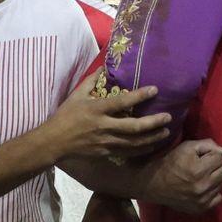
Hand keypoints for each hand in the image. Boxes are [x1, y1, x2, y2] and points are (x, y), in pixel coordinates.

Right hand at [47, 73, 171, 161]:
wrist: (53, 143)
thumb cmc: (64, 116)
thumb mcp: (76, 95)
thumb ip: (91, 81)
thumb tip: (103, 67)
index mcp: (97, 110)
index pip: (122, 102)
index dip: (140, 96)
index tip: (154, 90)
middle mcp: (104, 127)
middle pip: (134, 127)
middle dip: (153, 122)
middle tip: (168, 117)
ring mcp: (106, 142)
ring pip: (134, 143)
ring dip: (152, 138)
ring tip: (166, 132)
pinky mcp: (106, 153)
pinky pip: (128, 153)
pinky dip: (142, 150)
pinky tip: (152, 146)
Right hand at [139, 138, 221, 213]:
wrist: (155, 184)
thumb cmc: (172, 162)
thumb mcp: (187, 147)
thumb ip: (207, 145)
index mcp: (199, 170)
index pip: (219, 158)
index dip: (210, 155)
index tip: (200, 158)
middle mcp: (202, 187)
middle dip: (214, 167)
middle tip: (201, 167)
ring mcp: (202, 200)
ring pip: (221, 184)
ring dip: (213, 179)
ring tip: (200, 177)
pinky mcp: (200, 209)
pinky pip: (218, 198)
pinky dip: (212, 193)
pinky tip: (202, 188)